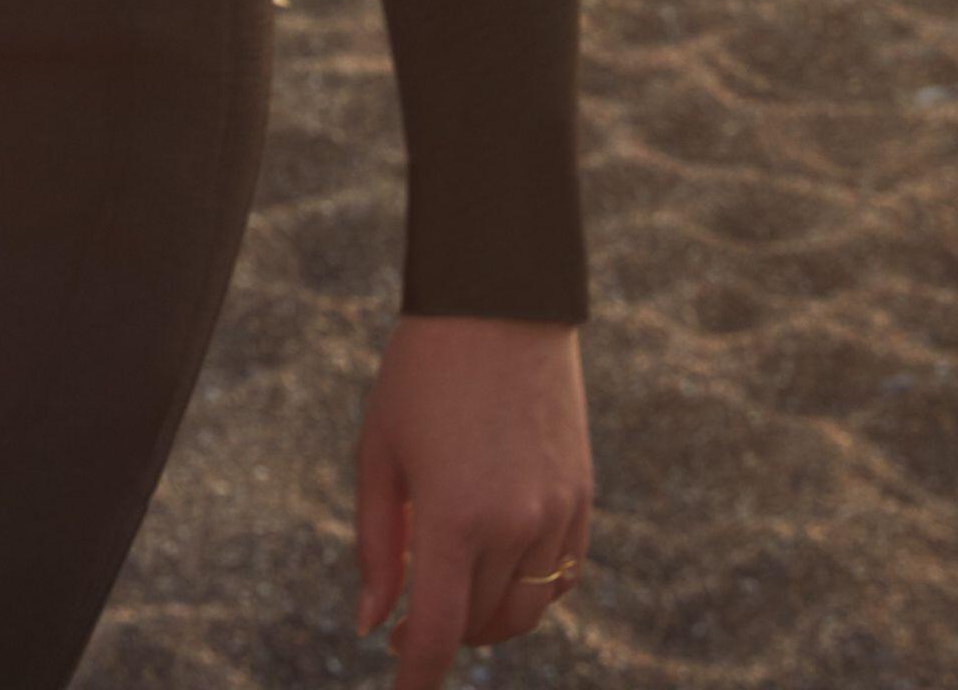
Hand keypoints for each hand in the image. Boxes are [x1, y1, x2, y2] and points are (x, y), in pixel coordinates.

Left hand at [354, 311, 591, 684]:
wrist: (499, 304)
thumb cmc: (421, 375)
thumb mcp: (379, 456)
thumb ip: (377, 548)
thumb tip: (375, 624)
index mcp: (454, 516)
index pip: (440, 633)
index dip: (417, 677)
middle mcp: (514, 523)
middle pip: (482, 625)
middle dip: (444, 634)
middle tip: (411, 619)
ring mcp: (557, 511)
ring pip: (527, 610)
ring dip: (488, 618)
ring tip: (455, 591)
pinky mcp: (582, 494)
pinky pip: (563, 575)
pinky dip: (533, 590)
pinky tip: (501, 570)